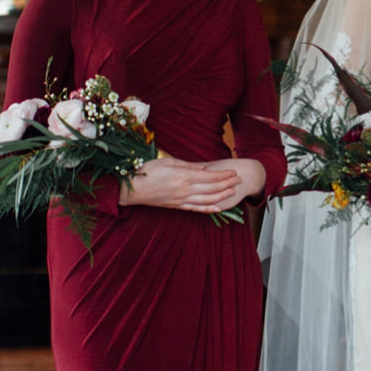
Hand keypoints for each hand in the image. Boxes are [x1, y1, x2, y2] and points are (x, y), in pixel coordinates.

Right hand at [120, 156, 264, 212]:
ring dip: (222, 196)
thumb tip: (205, 168)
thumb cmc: (147, 171)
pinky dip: (209, 209)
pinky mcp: (177, 206)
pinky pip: (196, 209)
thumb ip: (189, 166)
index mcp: (184, 176)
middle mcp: (185, 189)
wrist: (132, 189)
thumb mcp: (169, 162)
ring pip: (207, 199)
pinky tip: (218, 208)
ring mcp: (182, 200)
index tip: (234, 171)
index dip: (224, 175)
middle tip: (239, 180)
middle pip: (212, 188)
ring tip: (233, 191)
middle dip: (227, 184)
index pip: (210, 176)